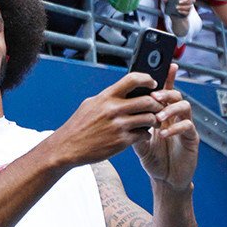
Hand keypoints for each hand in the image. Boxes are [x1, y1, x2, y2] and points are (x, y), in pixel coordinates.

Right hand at [49, 72, 163, 166]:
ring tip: (153, 122)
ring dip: (155, 120)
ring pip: (149, 119)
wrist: (68, 146)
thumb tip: (125, 91)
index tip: (153, 83)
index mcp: (106, 97)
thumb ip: (108, 97)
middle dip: (157, 104)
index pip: (132, 80)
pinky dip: (146, 135)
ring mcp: (118, 126)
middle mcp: (113, 109)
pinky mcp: (121, 142)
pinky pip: (143, 135)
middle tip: (159, 106)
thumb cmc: (79, 125)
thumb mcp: (91, 104)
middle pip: (147, 100)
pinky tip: (142, 135)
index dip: (147, 79)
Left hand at [133, 64, 198, 190]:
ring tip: (157, 117)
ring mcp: (185, 126)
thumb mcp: (139, 141)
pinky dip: (175, 128)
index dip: (167, 77)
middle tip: (154, 95)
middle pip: (176, 94)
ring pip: (185, 106)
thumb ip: (133, 127)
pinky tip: (163, 134)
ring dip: (170, 108)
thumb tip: (120, 113)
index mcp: (162, 112)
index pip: (164, 91)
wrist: (165, 179)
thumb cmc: (153, 158)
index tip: (166, 65)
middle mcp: (175, 116)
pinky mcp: (192, 139)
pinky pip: (188, 127)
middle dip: (166, 92)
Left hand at [165, 0, 194, 17]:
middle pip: (191, 0)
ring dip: (183, 7)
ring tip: (177, 7)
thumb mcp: (168, 2)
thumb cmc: (171, 5)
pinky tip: (179, 11)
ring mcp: (189, 7)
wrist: (173, 14)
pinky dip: (183, 12)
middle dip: (185, 1)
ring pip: (189, 6)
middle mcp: (189, 1)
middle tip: (179, 2)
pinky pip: (187, 12)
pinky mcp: (188, 12)